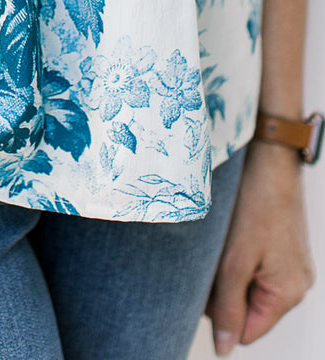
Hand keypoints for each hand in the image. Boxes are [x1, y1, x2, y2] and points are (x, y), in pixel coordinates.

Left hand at [205, 141, 315, 353]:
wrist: (271, 158)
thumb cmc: (254, 205)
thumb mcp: (234, 260)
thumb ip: (227, 306)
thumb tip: (224, 349)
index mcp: (288, 295)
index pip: (248, 332)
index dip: (220, 316)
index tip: (201, 286)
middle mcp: (297, 284)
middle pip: (249, 309)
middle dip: (222, 291)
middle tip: (206, 260)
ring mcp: (293, 265)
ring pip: (250, 286)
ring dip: (228, 272)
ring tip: (219, 243)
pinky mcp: (286, 247)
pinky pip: (258, 267)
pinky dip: (239, 257)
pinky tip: (229, 234)